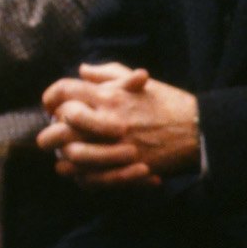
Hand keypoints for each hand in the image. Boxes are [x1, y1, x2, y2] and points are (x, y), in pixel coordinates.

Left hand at [40, 64, 197, 190]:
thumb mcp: (138, 81)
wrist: (198, 130)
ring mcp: (118, 145)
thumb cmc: (168, 103)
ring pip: (74, 153)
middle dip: (50, 130)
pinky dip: (79, 177)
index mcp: (111, 95)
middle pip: (63, 122)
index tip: (49, 105)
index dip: (51, 96)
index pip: (66, 90)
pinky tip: (76, 173)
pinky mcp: (127, 168)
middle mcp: (111, 119)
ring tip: (60, 157)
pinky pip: (92, 177)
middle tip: (48, 136)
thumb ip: (107, 73)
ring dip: (62, 156)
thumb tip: (82, 70)